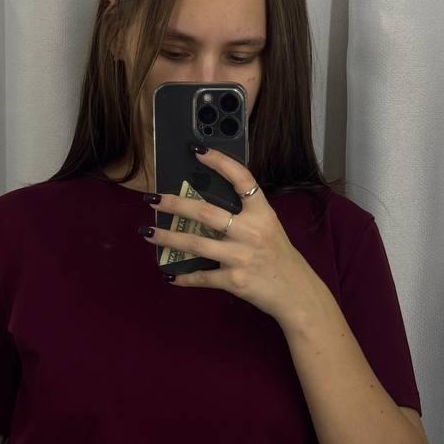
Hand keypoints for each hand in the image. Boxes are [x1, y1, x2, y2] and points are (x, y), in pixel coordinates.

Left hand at [140, 144, 326, 327]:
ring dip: (167, 238)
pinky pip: (202, 277)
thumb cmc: (278, 257)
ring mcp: (242, 257)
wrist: (296, 292)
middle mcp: (251, 232)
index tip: (197, 150)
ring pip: (195, 245)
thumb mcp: (268, 228)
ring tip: (147, 232)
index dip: (220, 162)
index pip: (241, 179)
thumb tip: (204, 207)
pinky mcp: (235, 280)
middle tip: (152, 198)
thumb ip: (244, 216)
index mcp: (262, 213)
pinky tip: (168, 274)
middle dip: (174, 204)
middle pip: (205, 213)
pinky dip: (183, 277)